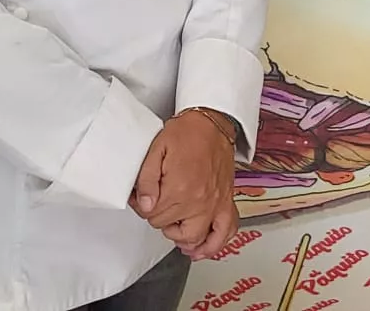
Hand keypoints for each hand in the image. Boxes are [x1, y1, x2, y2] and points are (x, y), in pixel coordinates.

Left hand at [129, 111, 236, 255]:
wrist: (213, 123)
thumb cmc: (187, 133)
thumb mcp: (156, 149)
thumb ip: (146, 180)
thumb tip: (143, 205)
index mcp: (179, 188)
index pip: (152, 215)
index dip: (142, 207)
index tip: (142, 197)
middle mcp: (199, 201)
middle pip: (170, 228)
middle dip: (159, 219)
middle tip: (156, 204)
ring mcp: (215, 204)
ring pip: (195, 238)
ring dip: (181, 237)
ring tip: (174, 229)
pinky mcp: (227, 202)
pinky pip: (226, 232)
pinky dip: (214, 244)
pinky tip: (202, 247)